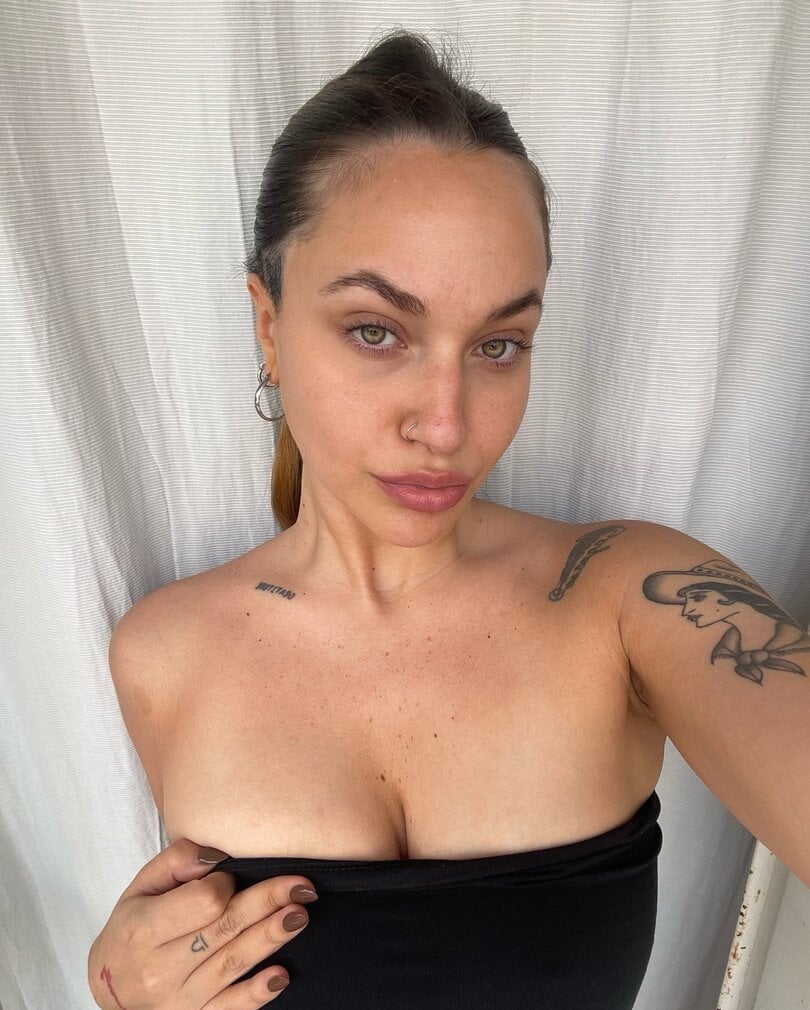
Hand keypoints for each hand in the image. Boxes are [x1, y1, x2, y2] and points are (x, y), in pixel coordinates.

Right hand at [87, 837, 317, 1008]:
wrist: (110, 986)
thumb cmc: (132, 926)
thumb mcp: (141, 886)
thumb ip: (176, 861)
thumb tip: (215, 856)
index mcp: (145, 929)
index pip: (200, 903)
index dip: (224, 884)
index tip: (232, 876)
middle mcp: (161, 968)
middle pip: (224, 929)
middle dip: (266, 903)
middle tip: (302, 886)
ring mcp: (179, 998)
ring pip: (232, 963)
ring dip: (270, 938)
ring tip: (299, 915)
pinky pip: (229, 1008)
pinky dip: (257, 993)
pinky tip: (281, 975)